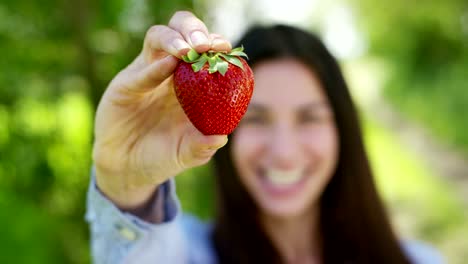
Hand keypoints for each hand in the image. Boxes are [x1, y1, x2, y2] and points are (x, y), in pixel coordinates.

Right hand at [93, 11, 230, 208]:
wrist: (128, 169)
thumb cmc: (162, 156)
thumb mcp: (187, 154)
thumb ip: (202, 147)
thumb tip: (221, 138)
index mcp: (192, 82)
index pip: (205, 51)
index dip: (216, 45)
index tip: (227, 49)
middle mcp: (170, 72)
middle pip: (182, 32)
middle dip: (195, 30)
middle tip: (207, 44)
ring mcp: (146, 74)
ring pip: (158, 37)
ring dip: (175, 39)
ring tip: (189, 50)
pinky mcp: (126, 85)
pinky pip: (141, 71)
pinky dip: (155, 67)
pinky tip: (169, 66)